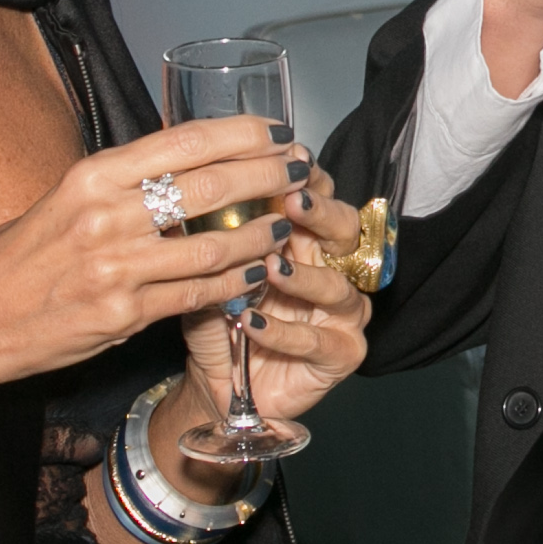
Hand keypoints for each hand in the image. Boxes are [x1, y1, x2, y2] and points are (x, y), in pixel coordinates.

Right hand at [0, 115, 301, 395]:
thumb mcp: (64, 199)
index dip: (243, 134)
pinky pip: (197, 295)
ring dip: (261, 233)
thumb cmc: (16, 258)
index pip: (186, 141)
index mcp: (94, 175)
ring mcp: (118, 266)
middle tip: (301, 171)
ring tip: (287, 225)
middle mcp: (108, 214)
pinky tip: (256, 274)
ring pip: (215, 244)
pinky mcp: (123, 313)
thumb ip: (121, 183)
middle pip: (212, 184)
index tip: (277, 131)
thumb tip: (184, 164)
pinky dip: (234, 283)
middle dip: (269, 176)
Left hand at [168, 154, 373, 441]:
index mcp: (306, 241)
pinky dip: (283, 332)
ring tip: (271, 267)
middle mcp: (334, 269)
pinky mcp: (343, 354)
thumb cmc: (218, 320)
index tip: (289, 161)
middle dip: (321, 214)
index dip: (309, 179)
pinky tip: (252, 322)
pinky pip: (318, 341)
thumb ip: (215, 238)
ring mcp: (343, 313)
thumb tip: (196, 194)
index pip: (320, 198)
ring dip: (303, 276)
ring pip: (337, 287)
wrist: (219, 383)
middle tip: (294, 202)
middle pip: (345, 232)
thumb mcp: (209, 272)